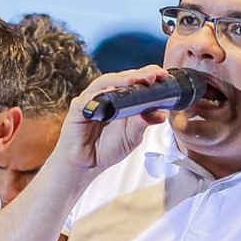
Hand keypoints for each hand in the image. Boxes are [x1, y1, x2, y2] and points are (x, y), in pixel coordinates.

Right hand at [53, 66, 168, 174]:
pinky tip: (108, 93)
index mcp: (122, 99)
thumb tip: (160, 115)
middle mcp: (106, 95)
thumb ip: (143, 123)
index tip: (163, 76)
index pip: (136, 81)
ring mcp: (91, 99)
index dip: (149, 75)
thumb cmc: (106, 148)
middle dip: (138, 75)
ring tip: (134, 80)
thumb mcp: (132, 137)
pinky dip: (97, 96)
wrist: (87, 164)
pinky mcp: (77, 108)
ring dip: (120, 80)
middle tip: (153, 76)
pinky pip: (87, 99)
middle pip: (122, 77)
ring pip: (105, 82)